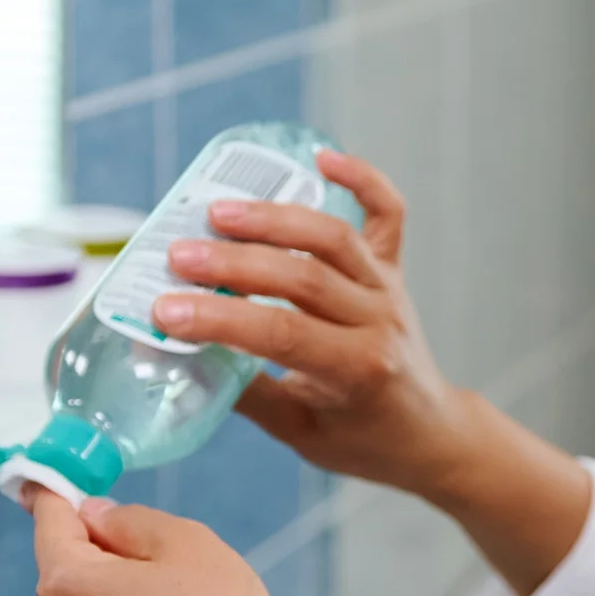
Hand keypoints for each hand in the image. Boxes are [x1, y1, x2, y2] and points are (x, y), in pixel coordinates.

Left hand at [23, 484, 352, 595]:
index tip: (51, 475)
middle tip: (174, 555)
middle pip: (72, 565)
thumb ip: (130, 520)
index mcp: (68, 584)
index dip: (56, 489)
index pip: (49, 519)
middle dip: (112, 550)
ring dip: (127, 594)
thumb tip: (96, 518)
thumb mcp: (186, 544)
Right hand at [151, 150, 480, 501]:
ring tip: (216, 211)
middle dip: (234, 264)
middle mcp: (378, 321)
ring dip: (274, 219)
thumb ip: (246, 396)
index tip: (165, 310)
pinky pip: (388, 214)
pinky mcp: (393, 268)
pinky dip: (363, 178)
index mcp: (355, 370)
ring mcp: (387, 289)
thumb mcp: (300, 433)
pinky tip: (322, 156)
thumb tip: (178, 358)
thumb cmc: (362, 439)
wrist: (428, 432)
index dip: (222, 318)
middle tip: (176, 255)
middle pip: (304, 278)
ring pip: (333, 239)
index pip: (282, 335)